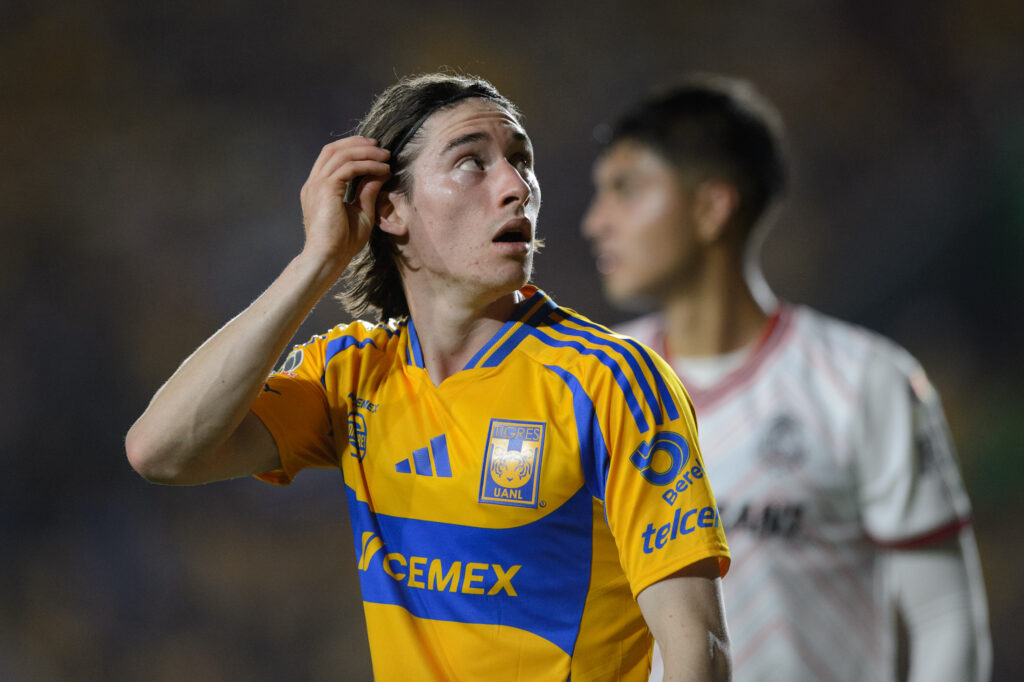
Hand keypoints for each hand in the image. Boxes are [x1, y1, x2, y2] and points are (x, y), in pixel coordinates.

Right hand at [299, 136, 390, 266]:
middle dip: (358, 143)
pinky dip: (368, 165)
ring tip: (386, 157)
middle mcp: (314, 183)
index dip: (352, 148)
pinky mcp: (326, 189)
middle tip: (381, 147)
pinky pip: (349, 168)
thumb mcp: (361, 212)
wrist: (328, 258)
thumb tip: (380, 173)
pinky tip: (383, 170)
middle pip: (333, 149)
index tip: (374, 150)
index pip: (331, 157)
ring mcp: (317, 185)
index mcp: (317, 188)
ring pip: (342, 155)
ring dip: (366, 153)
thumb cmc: (342, 243)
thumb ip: (368, 191)